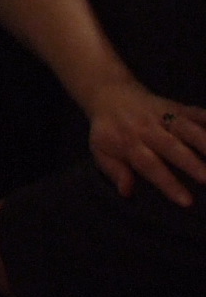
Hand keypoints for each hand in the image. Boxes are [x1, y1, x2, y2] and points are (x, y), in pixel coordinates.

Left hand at [84, 78, 205, 203]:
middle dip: (192, 163)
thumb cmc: (108, 131)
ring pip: (186, 128)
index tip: (187, 202)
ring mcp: (163, 115)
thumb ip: (114, 171)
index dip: (168, 183)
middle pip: (171, 146)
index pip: (149, 165)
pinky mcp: (177, 106)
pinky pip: (196, 113)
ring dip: (205, 142)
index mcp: (128, 142)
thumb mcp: (101, 151)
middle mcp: (147, 128)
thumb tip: (125, 192)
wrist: (109, 94)